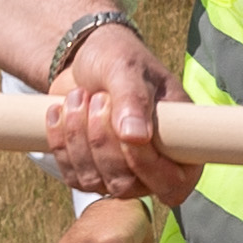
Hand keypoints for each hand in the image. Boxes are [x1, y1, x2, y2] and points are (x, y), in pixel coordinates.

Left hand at [43, 22, 197, 202]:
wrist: (88, 59)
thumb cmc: (120, 59)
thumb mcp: (128, 69)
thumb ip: (134, 100)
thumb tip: (136, 137)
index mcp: (183, 148)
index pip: (171, 182)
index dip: (145, 163)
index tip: (124, 129)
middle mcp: (154, 169)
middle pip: (125, 183)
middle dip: (102, 140)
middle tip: (99, 98)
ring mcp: (120, 175)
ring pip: (94, 180)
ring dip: (78, 137)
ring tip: (79, 97)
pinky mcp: (90, 172)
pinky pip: (72, 175)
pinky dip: (61, 143)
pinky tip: (60, 113)